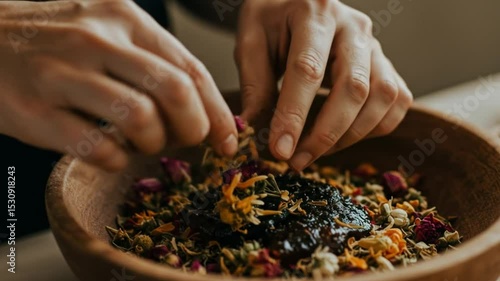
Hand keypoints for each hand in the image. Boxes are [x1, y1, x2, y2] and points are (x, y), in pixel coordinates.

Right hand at [0, 0, 236, 170]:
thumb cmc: (59, 40)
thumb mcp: (110, 30)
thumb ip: (154, 60)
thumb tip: (204, 108)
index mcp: (125, 18)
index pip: (189, 68)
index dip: (216, 110)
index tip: (227, 139)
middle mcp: (96, 40)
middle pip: (173, 91)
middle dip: (194, 128)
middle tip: (188, 142)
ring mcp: (62, 73)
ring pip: (139, 119)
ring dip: (152, 143)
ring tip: (142, 143)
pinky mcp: (34, 110)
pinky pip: (97, 147)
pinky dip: (115, 159)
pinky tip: (110, 152)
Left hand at [236, 0, 412, 169]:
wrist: (295, 2)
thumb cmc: (272, 21)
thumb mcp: (251, 42)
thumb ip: (254, 84)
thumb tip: (254, 131)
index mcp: (314, 13)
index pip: (308, 69)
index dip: (294, 115)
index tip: (279, 149)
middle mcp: (353, 27)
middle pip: (354, 87)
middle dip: (325, 133)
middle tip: (296, 160)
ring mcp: (375, 45)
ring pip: (382, 97)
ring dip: (350, 135)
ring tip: (314, 152)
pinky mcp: (386, 64)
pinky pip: (396, 102)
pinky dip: (374, 128)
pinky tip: (342, 137)